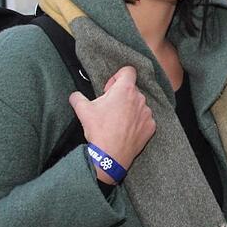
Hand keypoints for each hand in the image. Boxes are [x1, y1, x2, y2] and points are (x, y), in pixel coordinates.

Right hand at [69, 66, 154, 182]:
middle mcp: (140, 98)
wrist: (110, 155)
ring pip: (138, 104)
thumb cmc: (98, 130)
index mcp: (125, 89)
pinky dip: (136, 122)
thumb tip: (75, 95)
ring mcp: (147, 113)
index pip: (128, 71)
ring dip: (129, 109)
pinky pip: (144, 119)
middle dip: (121, 95)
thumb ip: (77, 97)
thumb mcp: (82, 110)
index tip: (109, 90)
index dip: (117, 77)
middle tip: (109, 108)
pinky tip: (125, 130)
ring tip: (116, 121)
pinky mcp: (151, 126)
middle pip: (132, 89)